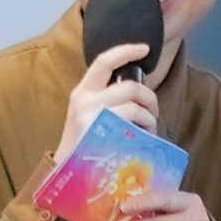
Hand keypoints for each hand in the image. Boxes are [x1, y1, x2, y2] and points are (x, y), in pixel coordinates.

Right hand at [50, 39, 162, 166]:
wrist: (67, 172)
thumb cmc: (84, 142)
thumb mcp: (87, 112)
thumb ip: (107, 97)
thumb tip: (138, 87)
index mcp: (82, 92)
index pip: (104, 62)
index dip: (126, 51)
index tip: (145, 48)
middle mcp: (85, 101)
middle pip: (131, 87)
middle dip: (149, 98)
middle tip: (153, 112)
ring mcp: (94, 118)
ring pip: (137, 108)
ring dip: (150, 118)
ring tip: (148, 130)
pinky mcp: (104, 136)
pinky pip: (136, 128)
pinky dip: (147, 133)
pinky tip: (145, 140)